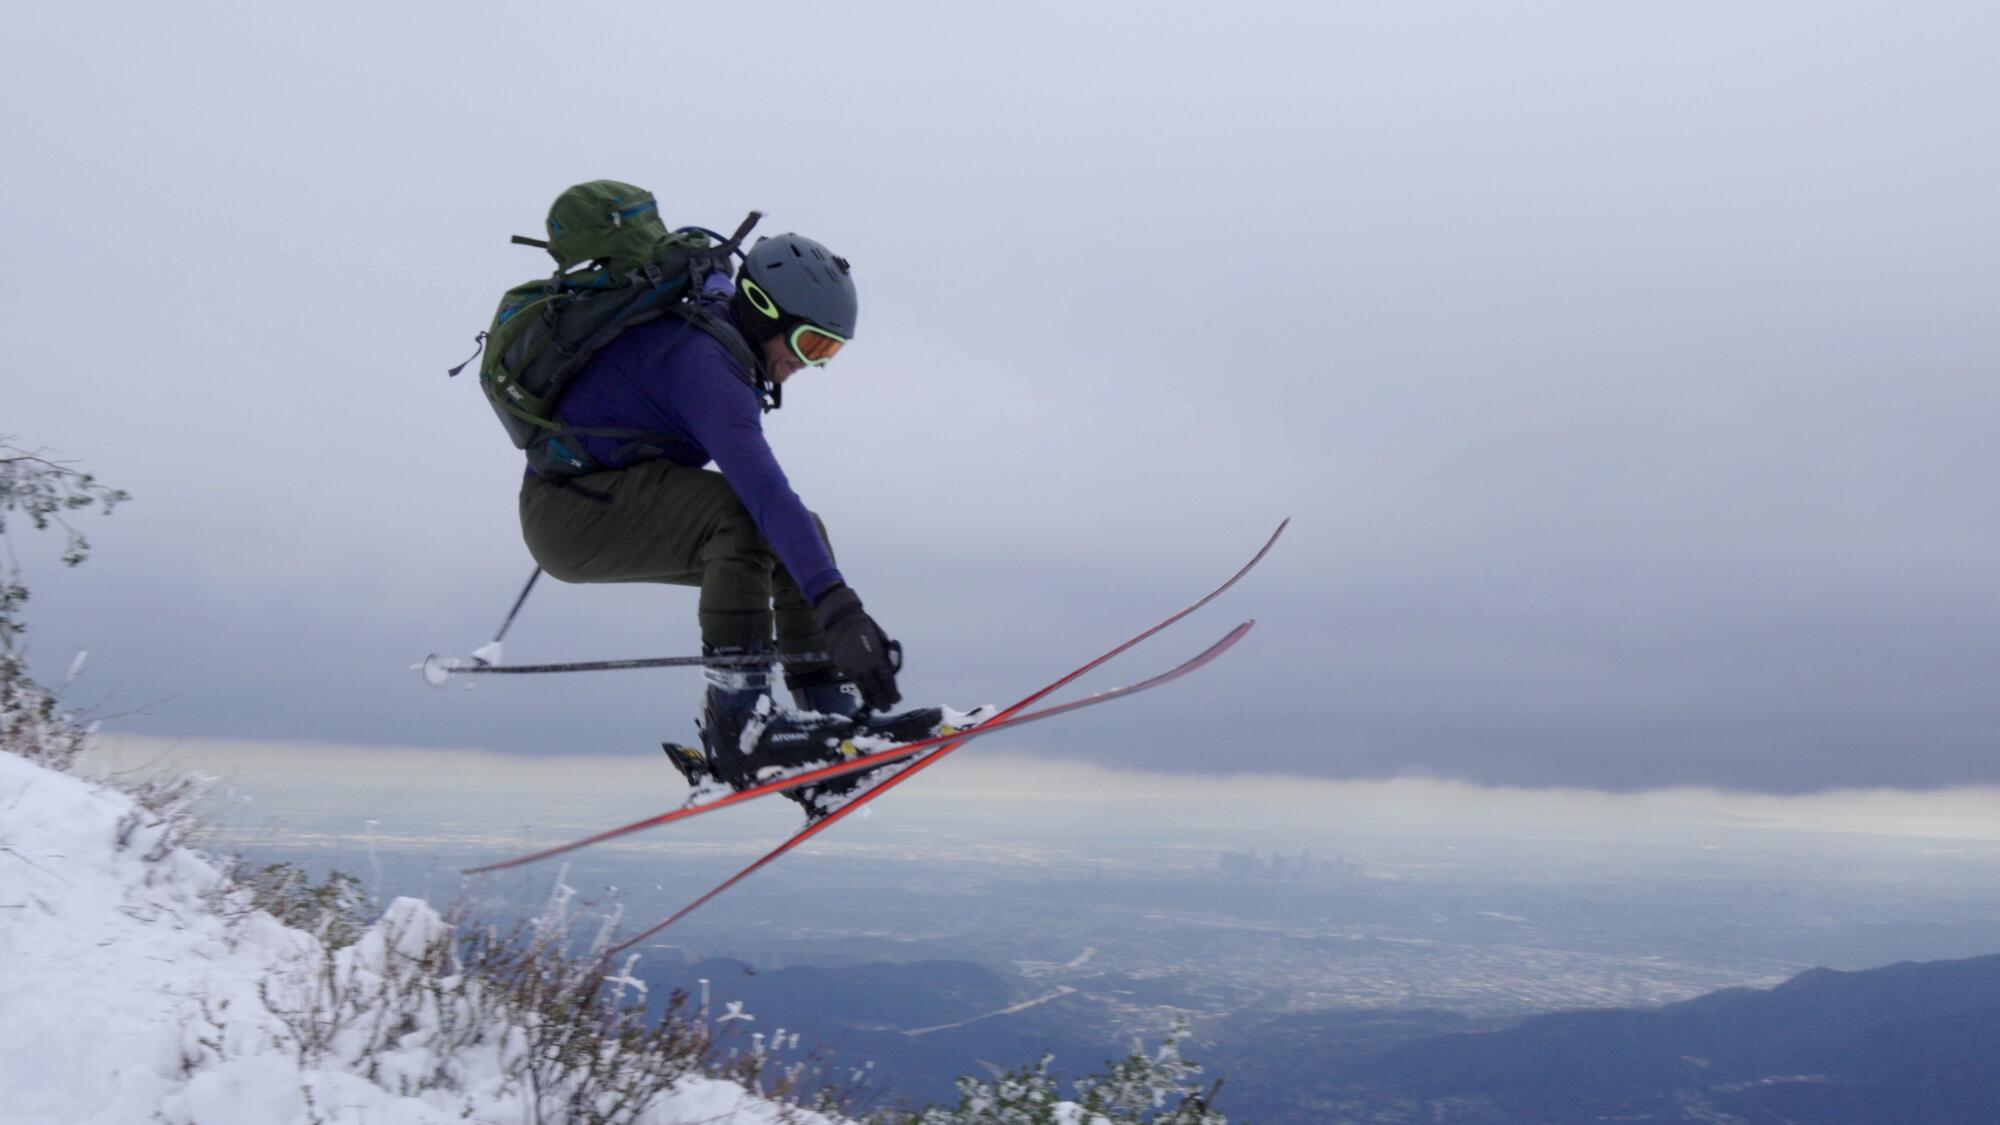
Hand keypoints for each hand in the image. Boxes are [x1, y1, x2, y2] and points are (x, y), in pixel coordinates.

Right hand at [812, 584, 901, 710]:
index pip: (887, 681)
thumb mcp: (882, 640)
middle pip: (875, 689)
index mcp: (877, 659)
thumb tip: (888, 667)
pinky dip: (861, 689)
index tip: (897, 700)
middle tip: (887, 707)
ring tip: (876, 704)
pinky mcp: (843, 669)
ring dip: (871, 698)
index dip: (892, 692)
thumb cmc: (867, 628)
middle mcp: (865, 668)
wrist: (843, 622)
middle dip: (882, 700)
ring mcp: (852, 670)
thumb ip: (885, 656)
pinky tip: (866, 693)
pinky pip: (855, 682)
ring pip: (863, 689)